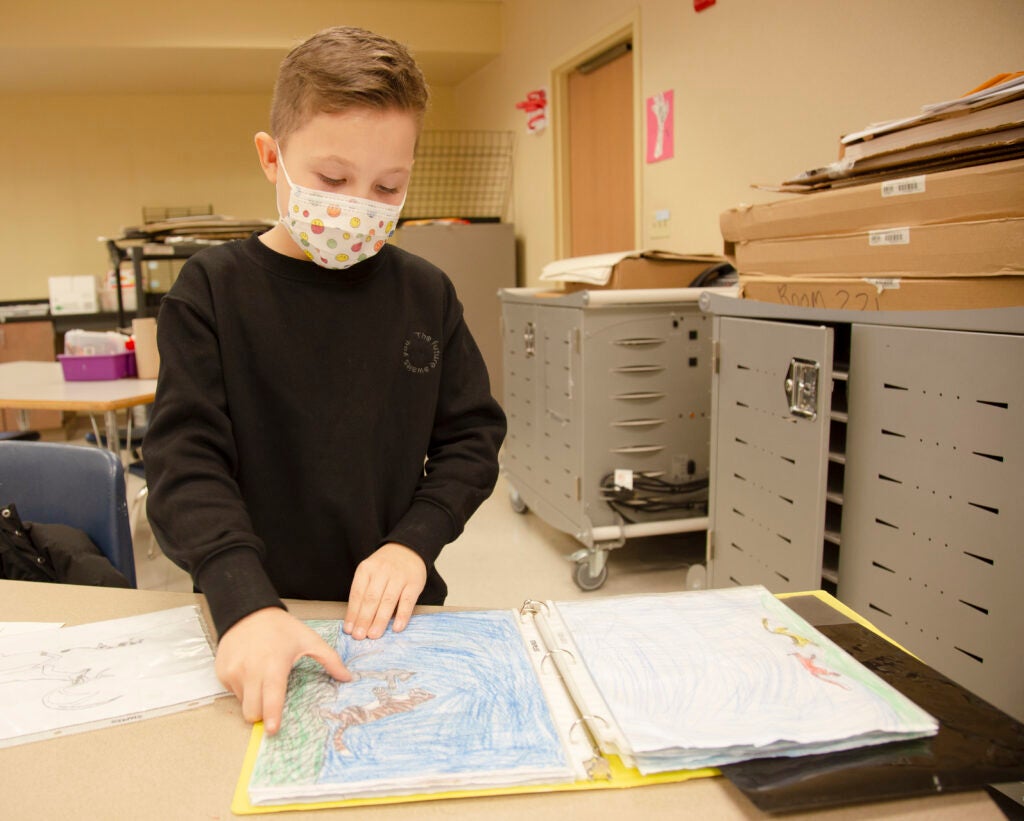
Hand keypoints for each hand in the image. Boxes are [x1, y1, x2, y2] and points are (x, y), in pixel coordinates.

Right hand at [215, 607, 350, 734]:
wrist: (248, 611)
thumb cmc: (281, 628)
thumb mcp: (309, 639)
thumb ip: (330, 659)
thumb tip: (347, 678)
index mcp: (273, 664)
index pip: (271, 696)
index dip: (272, 716)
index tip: (273, 729)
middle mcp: (250, 670)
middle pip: (253, 710)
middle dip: (263, 713)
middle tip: (272, 701)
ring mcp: (232, 672)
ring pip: (242, 703)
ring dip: (253, 699)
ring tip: (262, 677)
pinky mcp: (221, 672)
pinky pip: (232, 692)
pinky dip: (242, 688)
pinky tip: (250, 670)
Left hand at [344, 542, 425, 639]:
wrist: (408, 549)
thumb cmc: (385, 566)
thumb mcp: (369, 572)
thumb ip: (363, 591)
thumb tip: (355, 620)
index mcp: (366, 569)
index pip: (357, 593)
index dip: (352, 613)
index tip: (348, 629)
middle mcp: (382, 571)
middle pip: (371, 598)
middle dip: (364, 619)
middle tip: (359, 636)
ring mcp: (399, 577)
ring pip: (388, 601)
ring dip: (380, 620)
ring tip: (373, 635)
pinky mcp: (414, 583)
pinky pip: (407, 601)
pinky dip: (402, 616)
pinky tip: (397, 628)